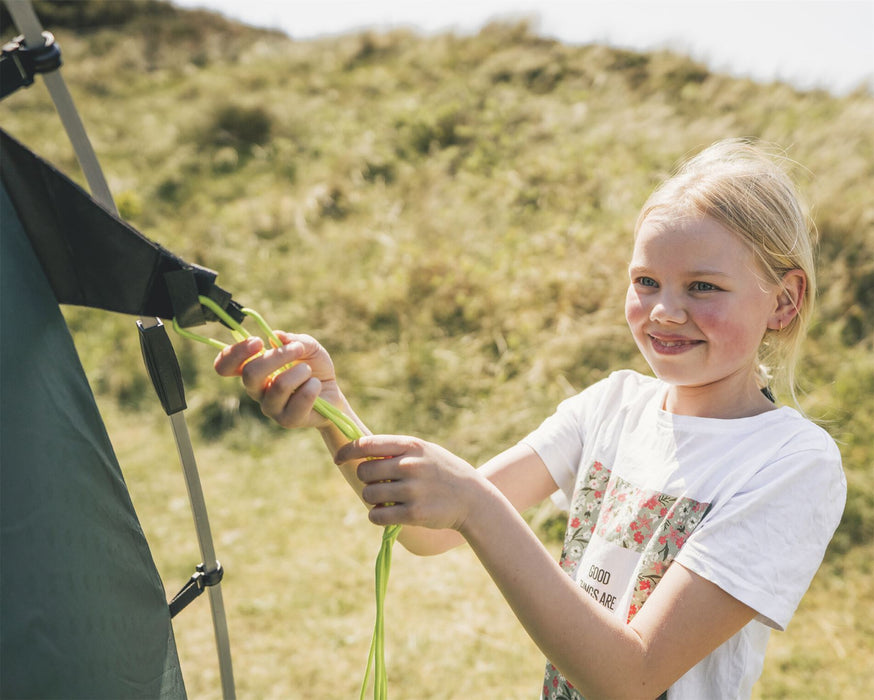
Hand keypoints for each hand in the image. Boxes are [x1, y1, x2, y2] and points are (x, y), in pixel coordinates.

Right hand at [213, 332, 341, 429]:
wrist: (332, 392)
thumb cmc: (314, 368)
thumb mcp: (307, 347)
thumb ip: (293, 340)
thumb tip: (277, 337)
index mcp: (253, 370)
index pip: (225, 366)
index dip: (234, 353)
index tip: (258, 342)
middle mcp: (257, 390)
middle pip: (250, 374)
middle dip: (277, 357)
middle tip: (297, 348)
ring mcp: (270, 407)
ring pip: (279, 385)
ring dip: (300, 371)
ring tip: (309, 371)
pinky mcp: (287, 420)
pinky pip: (299, 400)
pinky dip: (312, 386)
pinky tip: (316, 386)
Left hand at [336, 435, 483, 531]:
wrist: (473, 499)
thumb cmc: (443, 472)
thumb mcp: (424, 452)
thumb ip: (396, 450)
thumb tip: (359, 452)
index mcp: (411, 446)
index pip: (366, 444)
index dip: (346, 451)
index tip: (338, 459)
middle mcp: (410, 465)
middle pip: (364, 471)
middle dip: (366, 479)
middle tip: (378, 484)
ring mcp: (412, 490)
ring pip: (368, 494)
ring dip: (372, 499)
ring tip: (387, 500)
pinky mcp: (413, 514)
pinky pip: (376, 515)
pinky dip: (376, 516)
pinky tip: (387, 514)